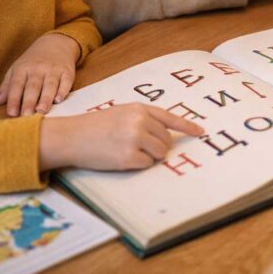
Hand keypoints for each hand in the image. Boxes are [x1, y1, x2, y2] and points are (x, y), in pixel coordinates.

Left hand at [0, 33, 80, 116]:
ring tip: (41, 111)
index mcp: (23, 68)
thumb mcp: (18, 68)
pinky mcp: (67, 71)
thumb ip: (8, 84)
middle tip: (26, 115)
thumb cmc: (33, 60)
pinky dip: (62, 91)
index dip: (14, 99)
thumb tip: (0, 101)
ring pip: (49, 85)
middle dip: (29, 101)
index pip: (16, 84)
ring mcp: (53, 69)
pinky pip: (65, 81)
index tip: (12, 113)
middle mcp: (38, 68)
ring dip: (45, 98)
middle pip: (33, 86)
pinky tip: (58, 100)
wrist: (56, 43)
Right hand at [39, 103, 205, 170]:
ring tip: (128, 150)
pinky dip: (138, 164)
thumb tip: (166, 134)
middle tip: (139, 146)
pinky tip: (121, 157)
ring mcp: (135, 139)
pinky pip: (146, 164)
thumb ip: (143, 119)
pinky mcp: (129, 157)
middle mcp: (140, 122)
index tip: (200, 132)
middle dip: (159, 146)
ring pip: (159, 153)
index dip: (187, 126)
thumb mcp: (122, 113)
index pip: (170, 118)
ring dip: (149, 156)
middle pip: (166, 140)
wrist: (72, 136)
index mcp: (139, 109)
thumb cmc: (96, 125)